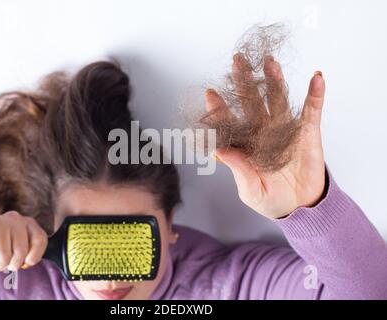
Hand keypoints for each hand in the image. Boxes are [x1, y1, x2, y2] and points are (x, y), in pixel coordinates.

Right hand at [0, 211, 47, 270]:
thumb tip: (28, 262)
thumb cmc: (2, 245)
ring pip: (4, 255)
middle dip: (13, 264)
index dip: (34, 255)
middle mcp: (15, 218)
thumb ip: (27, 252)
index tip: (27, 262)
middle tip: (6, 265)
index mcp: (28, 222)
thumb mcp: (18, 245)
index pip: (40, 239)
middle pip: (21, 250)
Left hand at [207, 54, 325, 218]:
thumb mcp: (251, 191)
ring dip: (275, 81)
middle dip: (244, 82)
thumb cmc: (271, 200)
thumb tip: (219, 150)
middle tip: (237, 60)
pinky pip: (312, 111)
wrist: (300, 207)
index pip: (230, 123)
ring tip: (269, 62)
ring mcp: (285, 130)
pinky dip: (315, 95)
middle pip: (252, 102)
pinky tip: (316, 78)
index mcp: (245, 145)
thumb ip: (238, 170)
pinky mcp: (307, 133)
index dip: (219, 108)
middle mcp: (263, 132)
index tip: (210, 93)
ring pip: (278, 100)